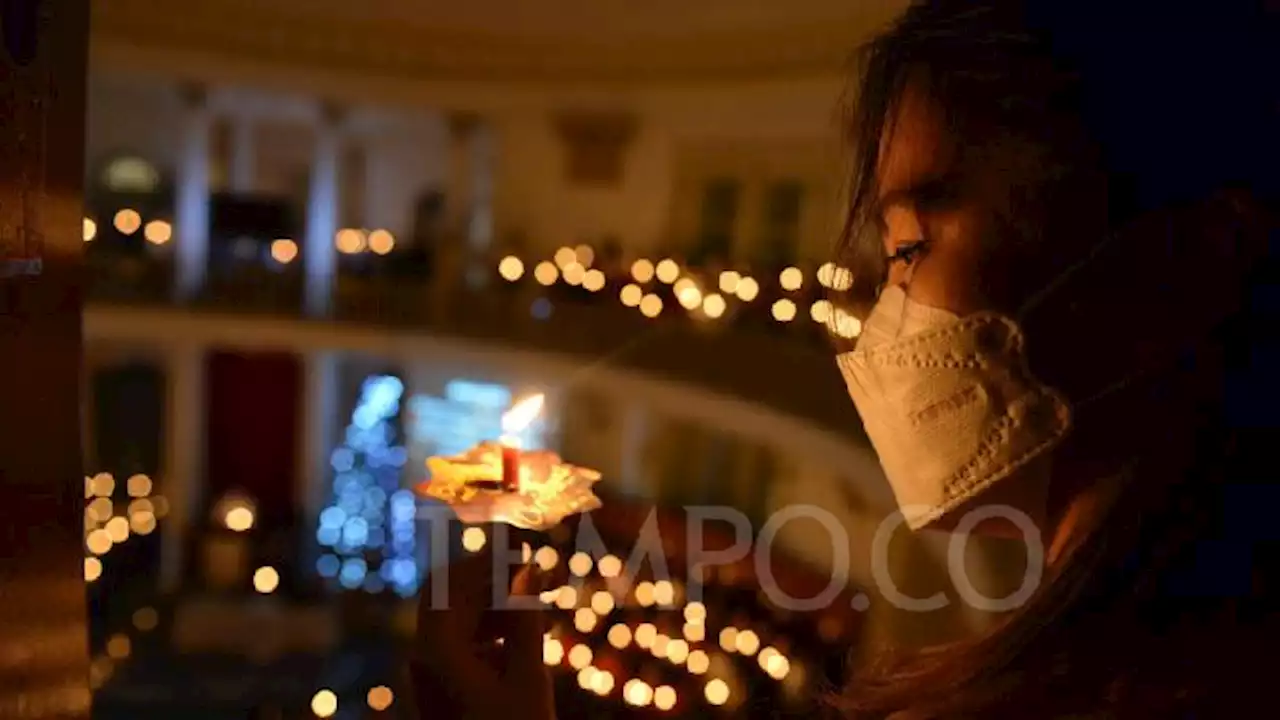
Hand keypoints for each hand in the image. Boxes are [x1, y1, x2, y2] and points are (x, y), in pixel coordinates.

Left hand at [409, 538, 554, 719]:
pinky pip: (459, 643)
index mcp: (437, 649)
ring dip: (492, 603)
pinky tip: (521, 632)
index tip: (521, 543)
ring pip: (455, 619)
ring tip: (535, 600)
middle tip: (529, 566)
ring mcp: (428, 674)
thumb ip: (526, 619)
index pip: (453, 580)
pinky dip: (488, 630)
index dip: (486, 558)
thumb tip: (526, 570)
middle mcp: (423, 656)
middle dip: (488, 578)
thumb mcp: (528, 676)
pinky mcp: (439, 688)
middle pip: (449, 596)